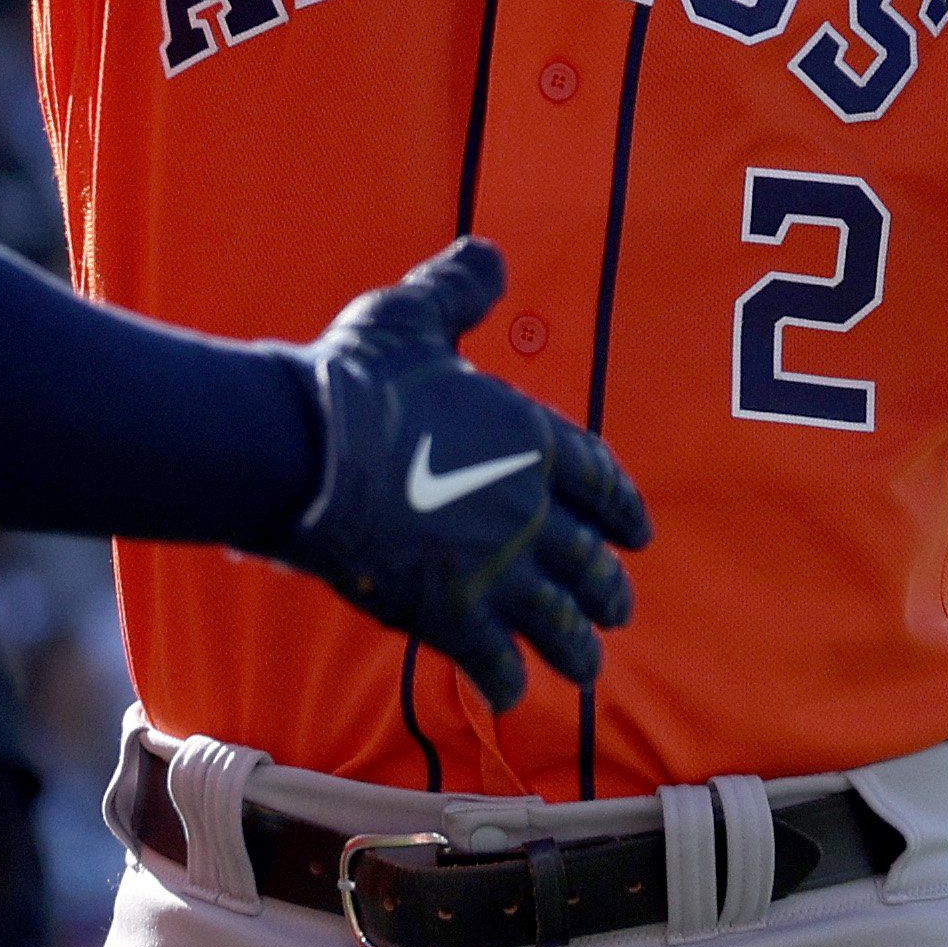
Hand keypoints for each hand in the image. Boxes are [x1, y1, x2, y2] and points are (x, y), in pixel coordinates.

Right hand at [271, 241, 647, 708]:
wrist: (308, 451)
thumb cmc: (359, 380)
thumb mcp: (413, 315)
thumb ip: (459, 289)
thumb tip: (488, 253)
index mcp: (530, 439)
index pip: (599, 479)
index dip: (621, 508)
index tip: (638, 534)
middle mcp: (529, 510)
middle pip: (588, 559)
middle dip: (606, 588)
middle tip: (618, 608)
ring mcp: (494, 568)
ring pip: (557, 620)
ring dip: (575, 646)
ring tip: (585, 666)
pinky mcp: (448, 613)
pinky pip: (493, 658)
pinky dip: (505, 680)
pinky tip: (509, 694)